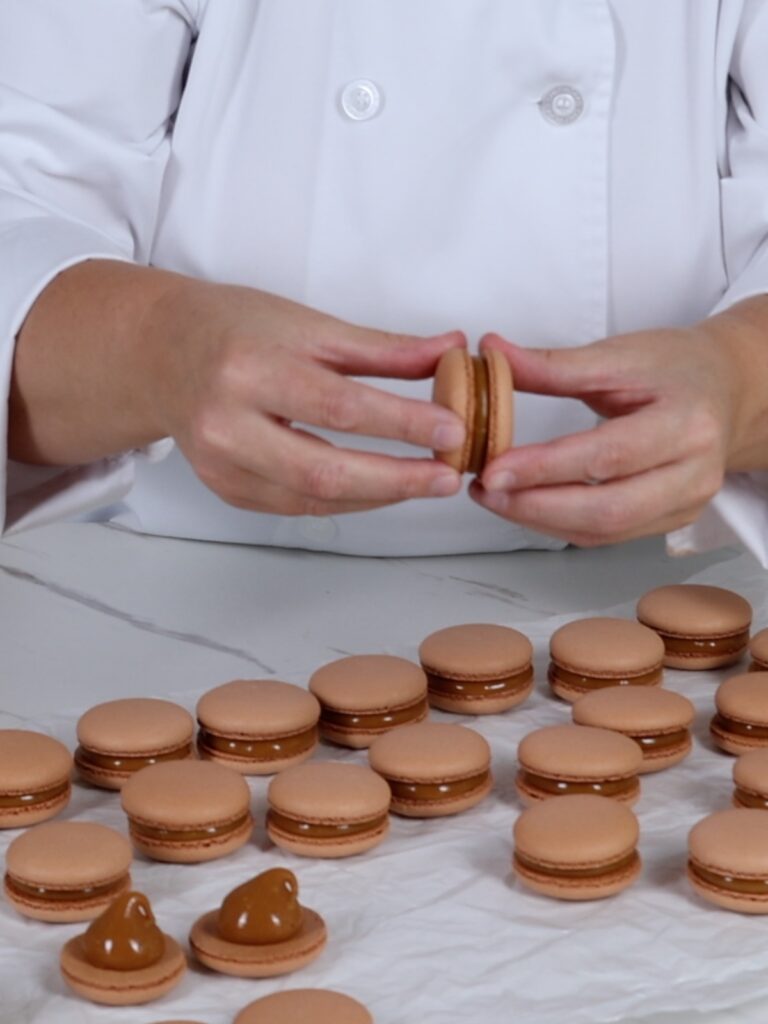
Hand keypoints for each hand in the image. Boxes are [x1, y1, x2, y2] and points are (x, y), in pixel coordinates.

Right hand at [151, 282, 465, 515]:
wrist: (160, 353)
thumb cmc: (234, 329)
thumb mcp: (307, 324)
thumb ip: (381, 348)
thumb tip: (450, 351)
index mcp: (249, 368)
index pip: (339, 406)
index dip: (401, 424)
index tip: (452, 429)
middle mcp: (226, 423)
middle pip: (324, 470)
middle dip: (397, 480)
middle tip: (448, 476)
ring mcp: (221, 465)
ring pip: (313, 500)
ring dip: (379, 496)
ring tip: (425, 482)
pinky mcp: (226, 489)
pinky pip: (297, 507)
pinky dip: (347, 501)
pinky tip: (380, 488)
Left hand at [469, 318, 753, 545]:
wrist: (727, 389)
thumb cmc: (677, 368)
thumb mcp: (619, 354)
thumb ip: (553, 364)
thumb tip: (493, 353)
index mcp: (688, 423)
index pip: (609, 455)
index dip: (547, 468)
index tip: (493, 468)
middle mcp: (695, 473)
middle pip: (608, 508)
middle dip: (536, 506)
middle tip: (485, 489)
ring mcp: (686, 503)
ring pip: (604, 531)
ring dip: (540, 520)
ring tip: (495, 497)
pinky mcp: (670, 520)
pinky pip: (607, 536)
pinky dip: (559, 525)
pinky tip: (525, 506)